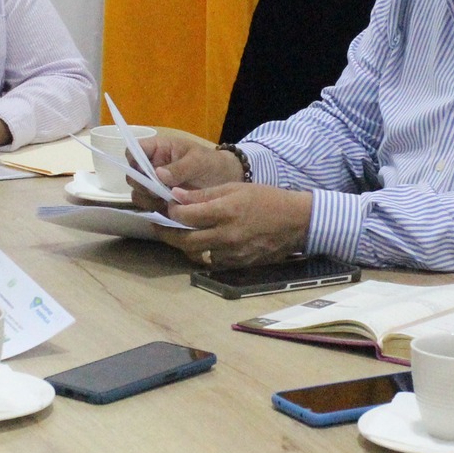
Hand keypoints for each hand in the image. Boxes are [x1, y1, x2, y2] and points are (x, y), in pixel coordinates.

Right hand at [128, 137, 240, 208]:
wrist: (226, 180)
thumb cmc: (211, 163)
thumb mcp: (198, 161)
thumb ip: (180, 167)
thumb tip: (158, 174)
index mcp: (158, 149)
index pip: (133, 150)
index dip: (133, 161)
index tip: (144, 171)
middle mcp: (152, 167)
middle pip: (132, 176)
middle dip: (142, 185)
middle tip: (158, 191)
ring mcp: (155, 185)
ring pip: (138, 194)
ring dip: (148, 200)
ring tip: (167, 202)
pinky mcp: (161, 201)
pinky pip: (149, 207)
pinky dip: (156, 210)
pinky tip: (170, 211)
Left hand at [157, 182, 310, 268]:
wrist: (296, 222)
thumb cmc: (265, 199)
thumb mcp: (235, 188)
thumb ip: (204, 195)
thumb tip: (175, 196)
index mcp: (225, 211)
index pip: (185, 216)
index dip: (170, 211)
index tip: (166, 206)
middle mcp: (226, 235)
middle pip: (184, 240)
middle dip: (166, 233)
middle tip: (158, 225)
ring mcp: (232, 253)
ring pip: (196, 253)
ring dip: (185, 243)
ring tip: (180, 232)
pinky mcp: (237, 264)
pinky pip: (212, 260)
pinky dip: (204, 251)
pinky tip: (205, 240)